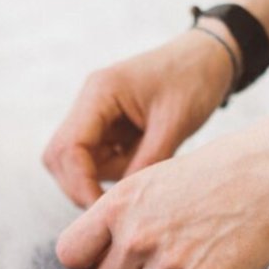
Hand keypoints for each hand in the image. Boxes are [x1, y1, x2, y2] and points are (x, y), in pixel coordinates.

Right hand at [42, 25, 236, 207]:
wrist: (208, 58)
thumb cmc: (194, 79)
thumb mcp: (175, 123)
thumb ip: (148, 162)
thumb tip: (123, 203)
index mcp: (100, 93)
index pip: (68, 147)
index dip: (80, 185)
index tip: (104, 210)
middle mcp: (89, 103)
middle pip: (60, 158)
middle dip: (81, 187)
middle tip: (115, 208)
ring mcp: (95, 117)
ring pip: (76, 164)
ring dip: (101, 180)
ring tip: (143, 176)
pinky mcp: (107, 128)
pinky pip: (97, 161)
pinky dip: (115, 174)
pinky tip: (143, 167)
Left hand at [54, 133, 268, 268]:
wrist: (264, 176)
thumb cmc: (206, 178)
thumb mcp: (148, 182)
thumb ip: (116, 218)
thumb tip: (91, 258)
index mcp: (117, 206)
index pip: (71, 254)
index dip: (87, 261)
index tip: (104, 260)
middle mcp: (137, 237)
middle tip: (157, 260)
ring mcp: (170, 264)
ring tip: (182, 264)